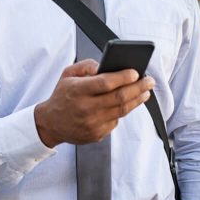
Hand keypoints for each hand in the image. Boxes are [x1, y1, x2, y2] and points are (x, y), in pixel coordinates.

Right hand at [34, 59, 154, 147]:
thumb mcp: (67, 74)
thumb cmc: (62, 96)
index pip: (105, 83)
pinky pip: (115, 121)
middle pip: (119, 98)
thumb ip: (86, 65)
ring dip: (137, 100)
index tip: (136, 72)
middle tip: (149, 81)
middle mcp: (85, 108)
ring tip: (146, 91)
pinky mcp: (96, 134)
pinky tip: (129, 103)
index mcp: (77, 90)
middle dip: (138, 88)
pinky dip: (123, 111)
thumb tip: (105, 65)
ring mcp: (92, 123)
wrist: (50, 124)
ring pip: (121, 111)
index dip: (123, 77)